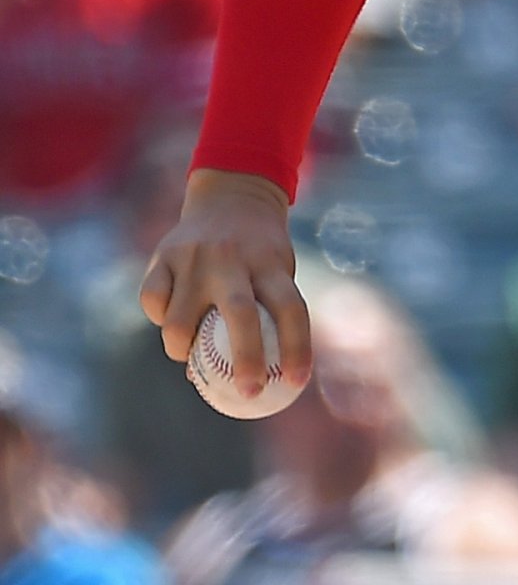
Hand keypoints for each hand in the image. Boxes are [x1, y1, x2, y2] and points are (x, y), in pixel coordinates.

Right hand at [138, 168, 310, 396]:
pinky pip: (153, 302)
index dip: (297, 348)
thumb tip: (251, 377)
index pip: (291, 309)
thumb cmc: (260, 249)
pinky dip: (160, 318)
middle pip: (240, 316)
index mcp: (269, 263)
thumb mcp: (278, 269)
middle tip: (249, 391)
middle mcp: (233, 259)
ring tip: (190, 354)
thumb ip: (267, 315)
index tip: (298, 382)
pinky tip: (171, 317)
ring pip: (182, 322)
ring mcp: (194, 258)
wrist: (232, 194)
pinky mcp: (162, 257)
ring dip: (183, 350)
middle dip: (246, 359)